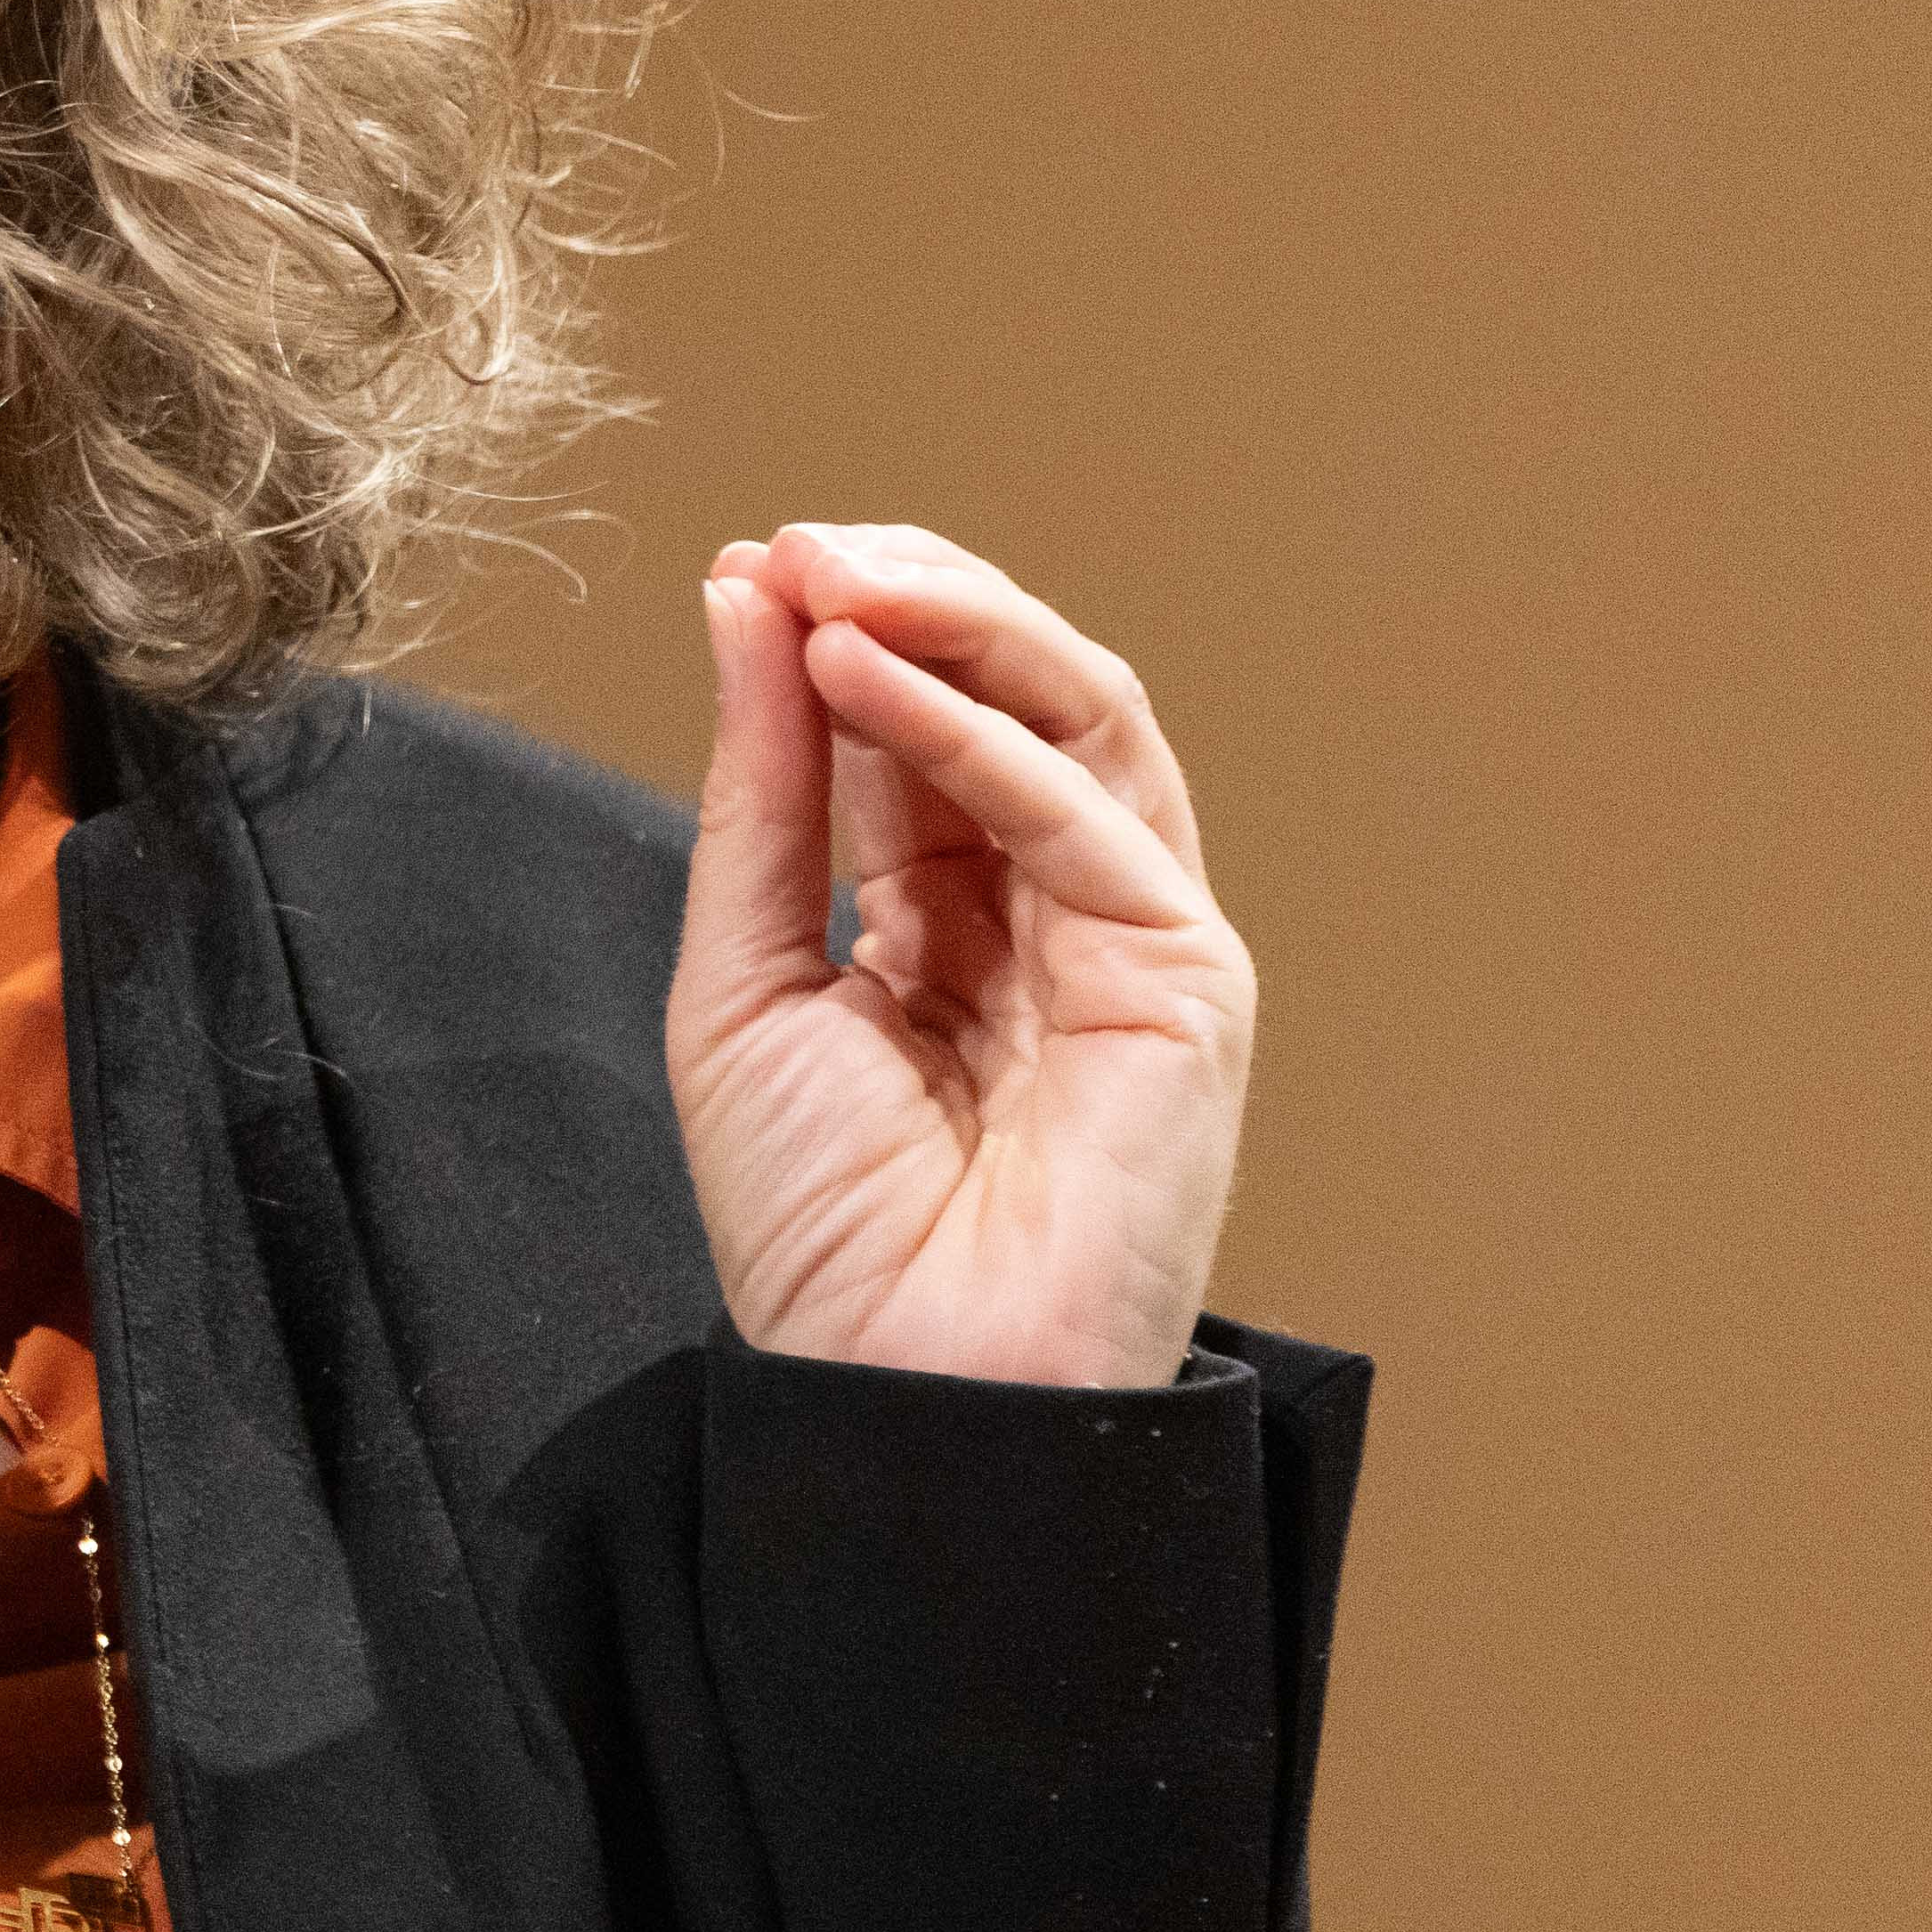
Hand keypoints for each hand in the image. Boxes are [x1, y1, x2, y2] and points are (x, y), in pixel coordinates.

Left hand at [665, 522, 1253, 1392]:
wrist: (898, 1387)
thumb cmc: (821, 1223)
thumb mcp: (743, 975)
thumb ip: (759, 793)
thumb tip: (748, 600)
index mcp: (949, 924)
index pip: (914, 733)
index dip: (841, 636)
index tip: (751, 563)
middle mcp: (1053, 917)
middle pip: (1017, 700)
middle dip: (914, 601)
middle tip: (803, 544)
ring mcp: (1134, 940)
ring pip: (1081, 721)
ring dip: (959, 627)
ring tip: (835, 576)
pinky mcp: (1189, 979)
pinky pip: (1086, 818)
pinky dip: (977, 731)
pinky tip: (870, 677)